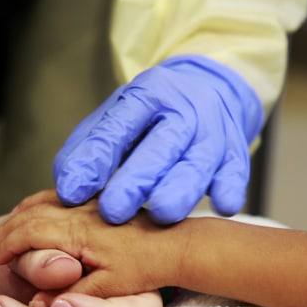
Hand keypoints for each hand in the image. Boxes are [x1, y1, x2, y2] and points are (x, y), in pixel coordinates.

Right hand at [0, 190, 183, 297]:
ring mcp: (90, 203)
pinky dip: (40, 202)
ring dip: (21, 215)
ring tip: (6, 232)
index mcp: (78, 231)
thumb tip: (37, 305)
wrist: (178, 243)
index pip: (30, 232)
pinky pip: (60, 195)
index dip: (8, 245)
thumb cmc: (146, 267)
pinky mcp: (99, 201)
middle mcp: (81, 211)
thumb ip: (71, 295)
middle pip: (32, 214)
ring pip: (45, 202)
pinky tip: (34, 211)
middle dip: (8, 231)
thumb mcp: (109, 287)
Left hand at [53, 55, 262, 223]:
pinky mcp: (236, 152)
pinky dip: (231, 188)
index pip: (117, 126)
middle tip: (113, 211)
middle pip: (161, 144)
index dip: (95, 160)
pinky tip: (223, 205)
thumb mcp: (114, 120)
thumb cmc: (150, 118)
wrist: (206, 92)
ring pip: (199, 161)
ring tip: (161, 214)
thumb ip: (89, 151)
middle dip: (137, 178)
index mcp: (146, 95)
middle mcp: (183, 109)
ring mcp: (214, 130)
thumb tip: (68, 191)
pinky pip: (237, 171)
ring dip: (181, 189)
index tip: (72, 193)